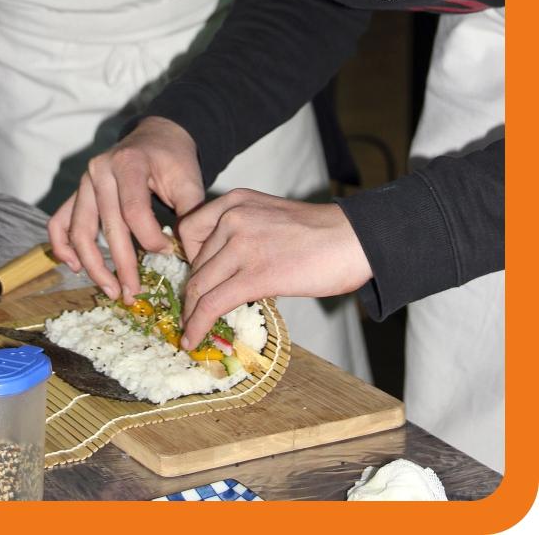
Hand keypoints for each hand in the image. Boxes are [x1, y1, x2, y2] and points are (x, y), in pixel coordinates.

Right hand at [48, 117, 204, 301]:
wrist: (157, 136)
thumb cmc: (173, 158)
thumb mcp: (189, 179)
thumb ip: (191, 214)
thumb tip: (191, 256)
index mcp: (128, 163)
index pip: (134, 211)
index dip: (150, 239)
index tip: (168, 253)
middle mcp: (100, 171)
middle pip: (106, 226)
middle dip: (121, 265)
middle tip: (133, 294)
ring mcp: (84, 182)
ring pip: (78, 230)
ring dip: (92, 265)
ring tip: (111, 290)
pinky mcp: (77, 192)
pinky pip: (59, 222)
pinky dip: (63, 246)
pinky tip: (76, 267)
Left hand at [178, 189, 372, 349]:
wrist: (352, 239)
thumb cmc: (319, 233)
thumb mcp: (269, 216)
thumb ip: (242, 230)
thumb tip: (223, 265)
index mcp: (235, 201)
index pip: (189, 229)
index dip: (188, 259)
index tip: (196, 278)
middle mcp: (232, 218)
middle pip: (195, 262)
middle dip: (193, 289)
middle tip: (196, 310)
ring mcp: (242, 245)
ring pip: (200, 285)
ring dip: (191, 312)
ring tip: (190, 330)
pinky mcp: (255, 275)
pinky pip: (213, 303)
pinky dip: (198, 324)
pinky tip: (193, 339)